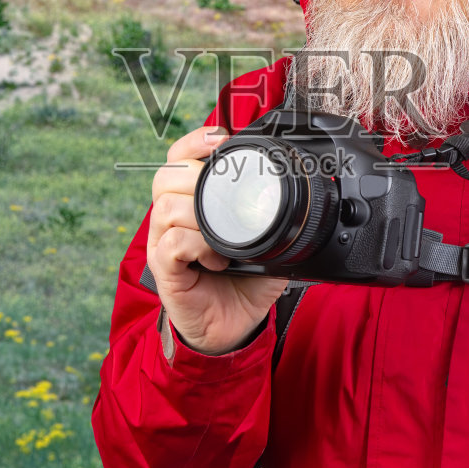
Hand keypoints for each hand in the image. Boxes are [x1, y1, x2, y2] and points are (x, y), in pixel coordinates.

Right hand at [146, 125, 288, 355]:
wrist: (232, 328)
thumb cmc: (243, 283)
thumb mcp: (266, 243)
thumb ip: (274, 218)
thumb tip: (305, 197)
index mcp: (190, 203)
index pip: (178, 158)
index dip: (195, 142)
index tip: (221, 139)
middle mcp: (170, 219)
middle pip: (166, 176)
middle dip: (197, 177)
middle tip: (225, 196)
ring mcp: (163, 243)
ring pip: (166, 206)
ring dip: (201, 216)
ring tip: (224, 238)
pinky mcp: (164, 270)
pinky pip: (172, 242)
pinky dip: (198, 245)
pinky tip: (216, 259)